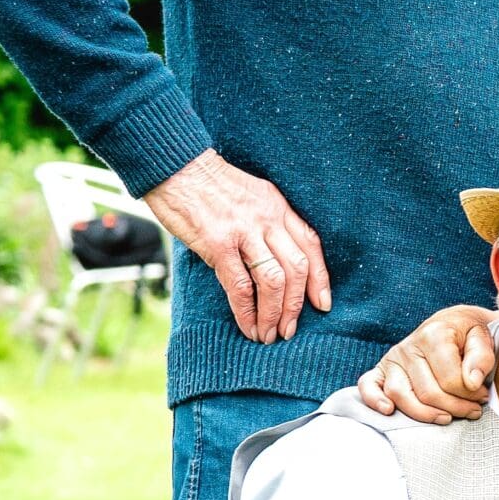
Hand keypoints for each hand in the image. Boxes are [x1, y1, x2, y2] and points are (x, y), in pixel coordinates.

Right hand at [143, 150, 331, 342]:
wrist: (174, 165)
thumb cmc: (208, 184)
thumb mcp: (251, 194)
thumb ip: (266, 222)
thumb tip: (274, 258)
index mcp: (278, 206)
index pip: (311, 246)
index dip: (321, 278)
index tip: (323, 304)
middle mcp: (268, 219)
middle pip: (297, 269)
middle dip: (297, 305)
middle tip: (291, 329)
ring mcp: (244, 232)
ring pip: (273, 281)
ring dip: (274, 313)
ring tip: (270, 334)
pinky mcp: (218, 244)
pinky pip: (240, 286)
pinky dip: (247, 311)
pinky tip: (248, 326)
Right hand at [358, 304, 498, 421]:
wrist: (452, 323)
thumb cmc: (469, 334)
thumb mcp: (483, 337)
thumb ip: (482, 358)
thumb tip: (472, 383)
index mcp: (434, 334)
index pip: (450, 379)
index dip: (470, 394)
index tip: (483, 397)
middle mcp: (409, 346)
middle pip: (428, 392)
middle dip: (454, 407)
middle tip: (473, 411)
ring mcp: (393, 358)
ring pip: (401, 395)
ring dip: (425, 414)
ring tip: (447, 418)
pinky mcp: (381, 369)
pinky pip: (368, 385)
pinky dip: (374, 400)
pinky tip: (388, 411)